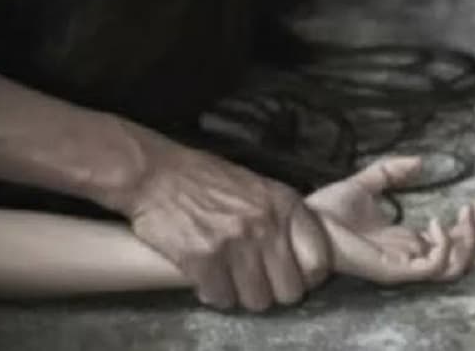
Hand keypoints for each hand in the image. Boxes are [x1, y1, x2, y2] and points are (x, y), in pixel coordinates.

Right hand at [126, 136, 329, 311]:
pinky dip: (214, 294)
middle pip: (290, 290)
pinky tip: (207, 276)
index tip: (295, 276)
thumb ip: (281, 217)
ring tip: (230, 277)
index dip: (308, 276)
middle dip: (275, 291)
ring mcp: (235, 244)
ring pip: (258, 301)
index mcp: (284, 204)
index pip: (318, 260)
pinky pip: (222, 299)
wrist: (156, 173)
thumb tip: (302, 253)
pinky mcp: (204, 261)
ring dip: (243, 295)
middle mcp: (265, 225)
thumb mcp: (257, 186)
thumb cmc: (206, 178)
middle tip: (258, 282)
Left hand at [305, 157, 474, 283]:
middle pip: (462, 257)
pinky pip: (432, 268)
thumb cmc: (330, 209)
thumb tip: (420, 162)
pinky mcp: (395, 270)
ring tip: (469, 214)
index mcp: (407, 240)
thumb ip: (392, 172)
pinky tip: (436, 223)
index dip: (473, 224)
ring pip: (455, 267)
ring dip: (470, 241)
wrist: (306, 221)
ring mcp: (404, 265)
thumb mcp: (367, 183)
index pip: (453, 241)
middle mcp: (410, 256)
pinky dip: (443, 247)